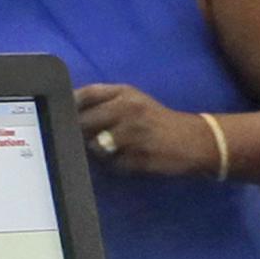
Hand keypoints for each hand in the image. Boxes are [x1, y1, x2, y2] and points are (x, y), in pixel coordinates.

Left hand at [75, 83, 219, 178]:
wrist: (195, 140)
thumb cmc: (155, 120)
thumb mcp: (131, 100)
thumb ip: (100, 101)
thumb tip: (64, 109)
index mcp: (123, 93)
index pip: (83, 96)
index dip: (69, 107)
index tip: (64, 117)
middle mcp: (127, 109)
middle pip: (83, 123)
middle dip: (80, 133)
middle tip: (88, 139)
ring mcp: (134, 134)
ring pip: (95, 147)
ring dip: (98, 152)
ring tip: (114, 149)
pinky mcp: (139, 157)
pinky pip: (112, 165)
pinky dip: (115, 166)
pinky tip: (128, 159)